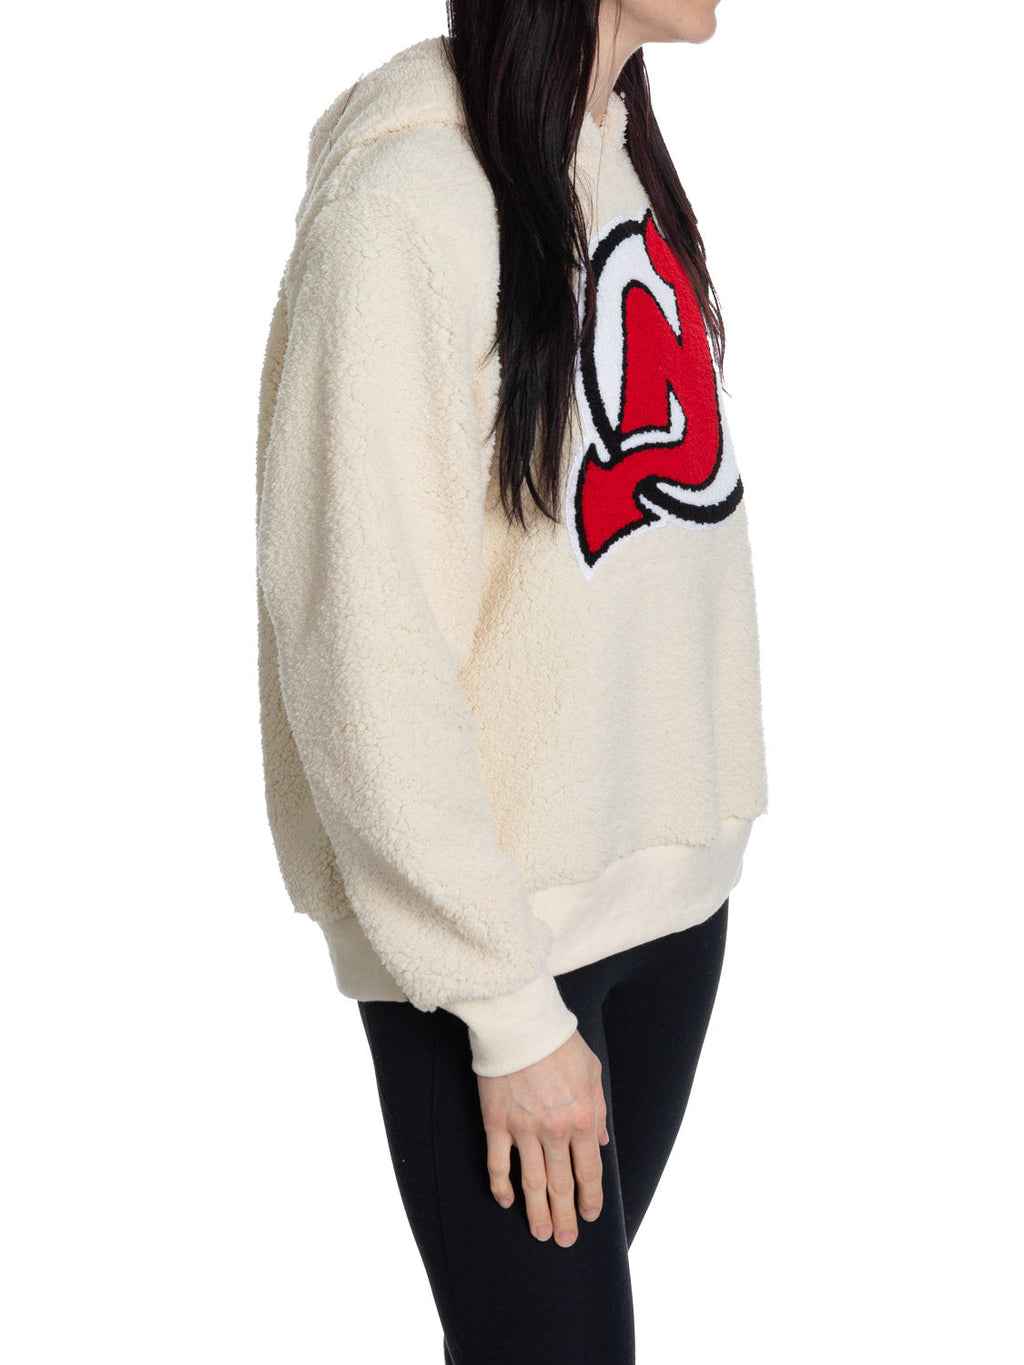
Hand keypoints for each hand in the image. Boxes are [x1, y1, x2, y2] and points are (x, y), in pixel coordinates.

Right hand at [477, 1029, 609, 1246]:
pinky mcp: (496, 1123)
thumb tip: (601, 1142)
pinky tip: (506, 1201)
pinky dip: (501, 1186)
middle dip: (565, 1216)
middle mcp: (555, 1130)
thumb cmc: (559, 1042)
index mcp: (582, 1118)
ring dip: (537, 1211)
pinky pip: (498, 1164)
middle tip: (565, 1239)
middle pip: (562, 1185)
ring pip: (532, 1182)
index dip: (590, 1198)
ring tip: (541, 1233)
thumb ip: (599, 1110)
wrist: (520, 1021)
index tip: (590, 1215)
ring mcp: (523, 1129)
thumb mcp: (592, 1072)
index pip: (590, 1171)